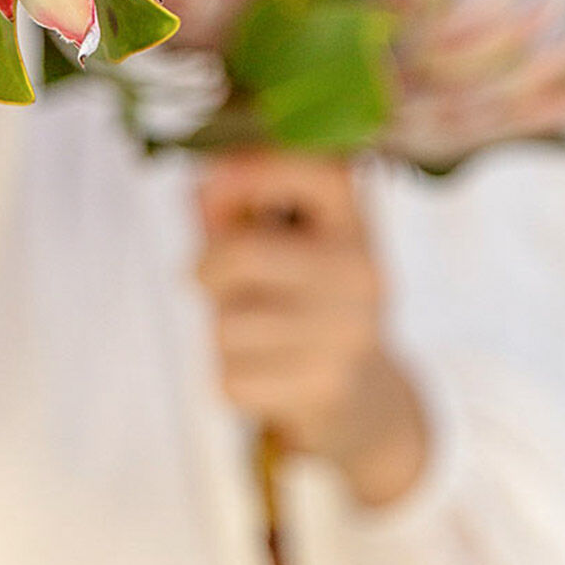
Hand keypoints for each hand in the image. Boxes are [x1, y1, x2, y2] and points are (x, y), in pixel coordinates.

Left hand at [194, 149, 429, 507]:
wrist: (362, 396)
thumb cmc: (304, 300)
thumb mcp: (289, 244)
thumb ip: (240, 212)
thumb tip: (202, 190)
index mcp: (355, 226)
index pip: (319, 173)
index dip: (255, 167)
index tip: (214, 180)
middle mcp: (360, 274)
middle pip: (243, 255)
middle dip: (207, 265)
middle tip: (210, 277)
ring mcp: (347, 335)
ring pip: (229, 324)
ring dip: (221, 328)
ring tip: (253, 330)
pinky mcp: (323, 389)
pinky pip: (231, 376)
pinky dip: (231, 374)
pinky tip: (265, 371)